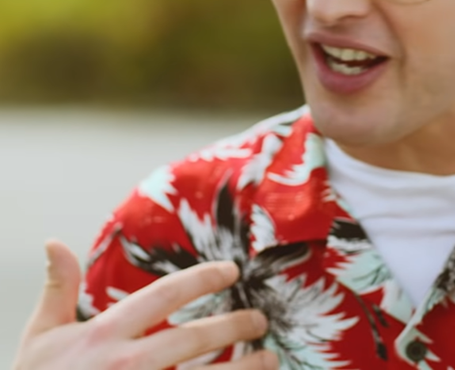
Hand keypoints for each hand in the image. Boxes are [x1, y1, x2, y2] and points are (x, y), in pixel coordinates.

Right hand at [13, 240, 278, 369]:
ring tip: (270, 358)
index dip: (203, 278)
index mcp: (104, 335)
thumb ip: (57, 288)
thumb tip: (55, 242)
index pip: (164, 295)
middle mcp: (126, 364)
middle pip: (195, 338)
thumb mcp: (40, 336)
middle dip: (234, 325)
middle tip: (260, 318)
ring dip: (244, 368)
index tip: (232, 271)